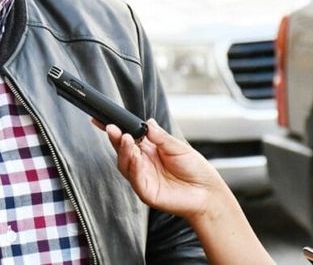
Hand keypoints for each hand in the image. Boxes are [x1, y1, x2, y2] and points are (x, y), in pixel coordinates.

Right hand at [99, 118, 227, 220]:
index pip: (127, 137)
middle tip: (112, 128)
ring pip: (125, 164)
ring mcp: (142, 177)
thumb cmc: (195, 170)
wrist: (208, 193)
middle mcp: (142, 163)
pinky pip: (135, 178)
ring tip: (125, 138)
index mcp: (148, 150)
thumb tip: (147, 121)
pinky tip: (136, 157)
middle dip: (115, 138)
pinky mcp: (146, 192)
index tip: (103, 120)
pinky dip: (134, 167)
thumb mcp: (178, 147)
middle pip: (122, 149)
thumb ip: (160, 136)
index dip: (116, 129)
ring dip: (123, 151)